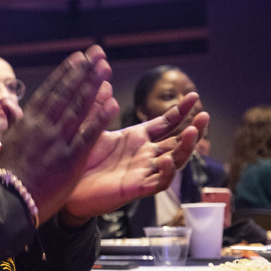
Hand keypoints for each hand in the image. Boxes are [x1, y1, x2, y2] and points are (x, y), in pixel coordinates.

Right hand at [0, 46, 118, 222]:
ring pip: (78, 108)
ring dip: (93, 86)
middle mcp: (43, 126)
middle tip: (97, 54)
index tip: (79, 58)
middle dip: (83, 72)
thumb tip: (5, 103)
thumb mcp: (6, 141)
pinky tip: (112, 104)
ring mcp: (57, 142)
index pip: (51, 91)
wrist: (11, 200)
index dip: (66, 73)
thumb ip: (11, 120)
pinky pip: (88, 135)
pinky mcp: (70, 159)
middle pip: (67, 93)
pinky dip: (100, 119)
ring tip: (105, 69)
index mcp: (29, 121)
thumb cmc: (8, 173)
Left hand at [62, 93, 208, 222]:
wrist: (67, 187)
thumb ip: (99, 106)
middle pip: (177, 142)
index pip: (166, 123)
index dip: (181, 111)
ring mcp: (142, 171)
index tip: (194, 97)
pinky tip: (167, 160)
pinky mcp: (135, 188)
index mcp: (137, 138)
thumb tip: (104, 82)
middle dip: (193, 129)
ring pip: (174, 161)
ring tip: (192, 133)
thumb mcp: (91, 128)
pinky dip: (166, 173)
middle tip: (204, 116)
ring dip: (185, 148)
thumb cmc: (81, 159)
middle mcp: (144, 154)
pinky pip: (158, 183)